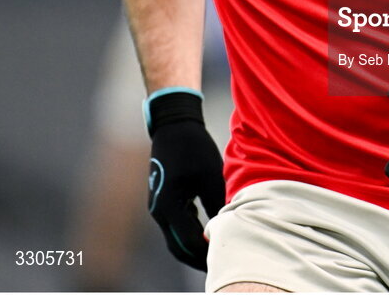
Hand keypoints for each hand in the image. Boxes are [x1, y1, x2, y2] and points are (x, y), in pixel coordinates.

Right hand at [145, 89, 225, 270]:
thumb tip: (229, 228)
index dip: (208, 255)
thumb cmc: (193, 147)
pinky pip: (176, 225)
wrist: (173, 124)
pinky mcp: (163, 200)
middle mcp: (159, 212)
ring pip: (176, 239)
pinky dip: (190, 234)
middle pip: (179, 248)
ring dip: (194, 248)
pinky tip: (208, 233)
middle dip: (199, 259)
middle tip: (222, 265)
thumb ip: (218, 205)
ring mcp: (159, 207)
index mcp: (169, 207)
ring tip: (217, 252)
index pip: (189, 244)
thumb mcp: (210, 176)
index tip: (228, 257)